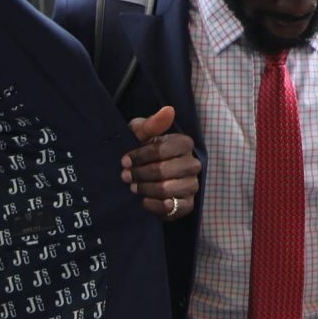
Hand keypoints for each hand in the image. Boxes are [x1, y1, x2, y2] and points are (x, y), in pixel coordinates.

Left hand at [122, 105, 198, 222]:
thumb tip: (169, 110)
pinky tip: (143, 200)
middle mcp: (193, 164)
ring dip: (145, 189)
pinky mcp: (188, 204)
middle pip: (163, 171)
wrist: (143, 175)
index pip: (161, 150)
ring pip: (166, 190)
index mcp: (184, 143)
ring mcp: (192, 185)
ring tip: (133, 187)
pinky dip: (154, 205)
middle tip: (125, 176)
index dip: (140, 156)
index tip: (124, 161)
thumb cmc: (141, 149)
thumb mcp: (140, 135)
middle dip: (140, 174)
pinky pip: (172, 208)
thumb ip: (151, 124)